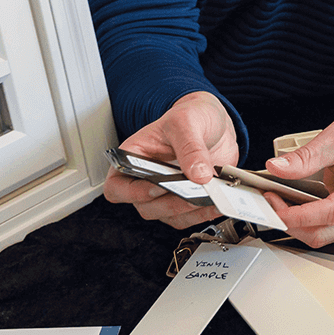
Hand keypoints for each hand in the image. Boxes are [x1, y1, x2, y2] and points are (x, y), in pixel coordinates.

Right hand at [103, 91, 241, 227]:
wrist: (214, 123)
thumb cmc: (190, 116)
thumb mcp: (186, 122)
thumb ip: (190, 147)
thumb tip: (197, 174)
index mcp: (133, 157)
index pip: (116, 186)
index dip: (132, 192)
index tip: (157, 186)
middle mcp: (145, 179)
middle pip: (145, 206)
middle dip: (171, 203)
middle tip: (194, 190)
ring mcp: (165, 192)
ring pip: (167, 216)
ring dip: (189, 211)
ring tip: (211, 198)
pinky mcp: (184, 200)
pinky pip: (188, 218)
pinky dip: (202, 213)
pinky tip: (216, 203)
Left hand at [262, 100, 333, 246]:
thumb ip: (305, 157)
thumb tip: (277, 168)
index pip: (329, 215)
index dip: (297, 215)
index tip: (274, 206)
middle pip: (324, 234)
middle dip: (292, 223)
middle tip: (272, 202)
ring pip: (324, 236)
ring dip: (299, 225)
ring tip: (282, 202)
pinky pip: (329, 231)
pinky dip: (309, 223)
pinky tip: (297, 206)